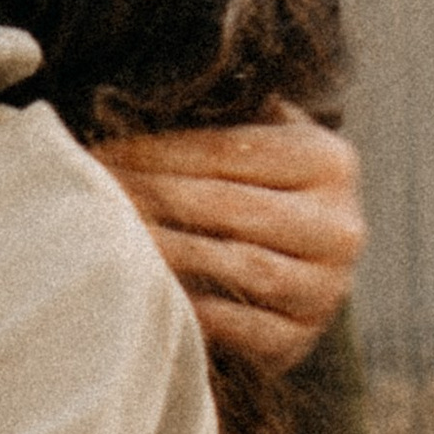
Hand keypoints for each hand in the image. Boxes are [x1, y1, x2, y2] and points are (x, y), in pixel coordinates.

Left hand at [100, 103, 363, 370]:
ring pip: (236, 265)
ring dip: (165, 250)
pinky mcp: (299, 340)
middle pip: (228, 206)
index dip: (157, 149)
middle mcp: (340, 226)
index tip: (101, 148)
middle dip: (151, 196)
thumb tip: (140, 92)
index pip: (228, 150)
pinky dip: (190, 309)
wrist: (301, 266)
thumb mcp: (259, 138)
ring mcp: (325, 289)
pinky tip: (145, 289)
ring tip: (109, 237)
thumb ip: (222, 115)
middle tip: (93, 191)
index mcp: (331, 161)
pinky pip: (239, 327)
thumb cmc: (258, 186)